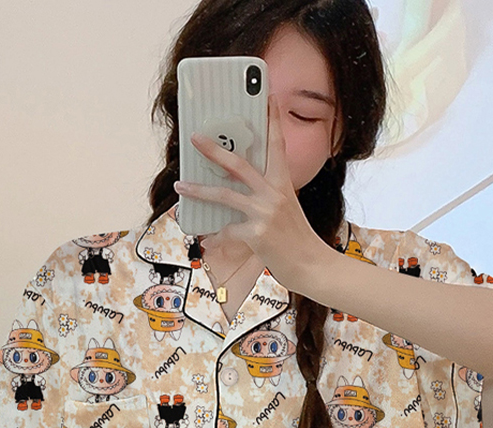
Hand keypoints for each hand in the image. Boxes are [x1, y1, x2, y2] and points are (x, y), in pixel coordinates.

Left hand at [173, 93, 323, 288]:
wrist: (311, 266)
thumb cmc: (296, 239)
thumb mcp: (286, 209)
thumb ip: (266, 196)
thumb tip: (235, 190)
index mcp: (284, 183)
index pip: (278, 145)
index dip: (272, 120)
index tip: (267, 96)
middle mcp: (274, 193)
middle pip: (239, 164)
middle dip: (214, 150)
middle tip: (195, 138)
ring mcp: (265, 213)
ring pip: (224, 195)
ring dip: (198, 190)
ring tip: (181, 186)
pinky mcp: (257, 234)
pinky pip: (226, 231)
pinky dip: (215, 237)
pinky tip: (208, 241)